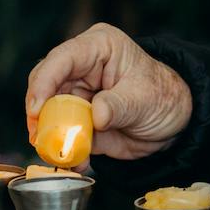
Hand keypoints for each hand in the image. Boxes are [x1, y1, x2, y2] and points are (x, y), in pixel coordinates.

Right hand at [25, 23, 193, 160]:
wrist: (172, 122)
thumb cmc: (162, 96)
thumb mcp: (144, 99)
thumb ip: (118, 106)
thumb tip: (95, 116)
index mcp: (98, 47)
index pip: (62, 59)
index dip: (44, 82)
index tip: (36, 109)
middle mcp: (81, 66)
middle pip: (45, 86)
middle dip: (40, 114)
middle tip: (40, 138)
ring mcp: (76, 93)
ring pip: (48, 112)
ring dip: (50, 136)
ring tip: (60, 156)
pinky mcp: (76, 117)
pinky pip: (61, 133)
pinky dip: (63, 149)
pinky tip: (75, 162)